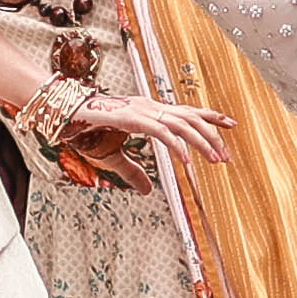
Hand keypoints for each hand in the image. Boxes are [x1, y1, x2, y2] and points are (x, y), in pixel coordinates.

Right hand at [55, 92, 234, 177]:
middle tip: (227, 156)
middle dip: (212, 135)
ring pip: (181, 123)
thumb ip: (133, 172)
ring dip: (200, 141)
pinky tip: (186, 161)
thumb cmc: (88, 132)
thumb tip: (146, 190)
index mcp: (149, 111)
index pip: (187, 111)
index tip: (232, 124)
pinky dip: (176, 145)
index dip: (210, 116)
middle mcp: (149, 107)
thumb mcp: (115, 159)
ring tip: (215, 158)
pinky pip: (160, 131)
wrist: (64, 116)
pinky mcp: (131, 118)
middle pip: (191, 117)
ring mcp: (141, 110)